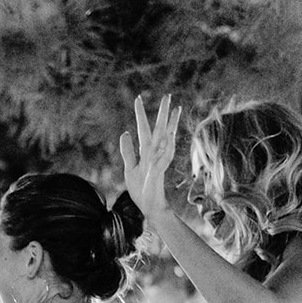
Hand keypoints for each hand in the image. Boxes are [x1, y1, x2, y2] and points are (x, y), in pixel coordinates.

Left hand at [119, 93, 181, 221]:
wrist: (148, 207)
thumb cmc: (141, 190)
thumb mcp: (129, 168)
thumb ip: (128, 151)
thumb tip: (125, 132)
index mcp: (145, 152)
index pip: (143, 129)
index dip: (140, 114)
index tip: (138, 98)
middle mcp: (153, 154)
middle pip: (158, 129)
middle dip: (162, 112)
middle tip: (168, 95)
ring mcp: (158, 161)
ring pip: (166, 139)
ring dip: (171, 124)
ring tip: (176, 109)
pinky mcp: (158, 172)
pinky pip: (164, 157)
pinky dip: (168, 146)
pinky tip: (171, 135)